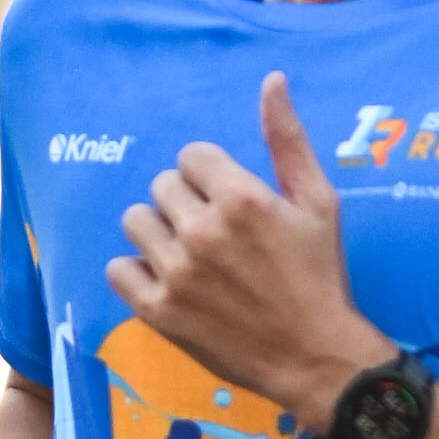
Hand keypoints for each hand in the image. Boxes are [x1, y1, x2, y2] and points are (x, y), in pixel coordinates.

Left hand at [105, 71, 385, 432]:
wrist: (315, 358)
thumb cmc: (321, 276)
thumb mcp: (318, 202)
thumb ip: (288, 139)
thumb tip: (271, 80)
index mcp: (240, 198)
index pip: (190, 155)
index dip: (208, 175)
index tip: (227, 201)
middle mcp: (203, 232)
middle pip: (161, 185)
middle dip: (184, 201)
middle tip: (212, 232)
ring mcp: (177, 273)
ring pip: (136, 222)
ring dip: (157, 232)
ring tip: (187, 253)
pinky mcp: (160, 312)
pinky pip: (118, 270)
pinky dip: (135, 272)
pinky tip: (165, 280)